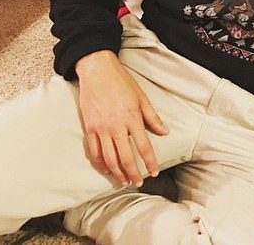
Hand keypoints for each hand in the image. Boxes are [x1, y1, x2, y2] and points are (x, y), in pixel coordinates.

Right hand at [75, 50, 168, 185]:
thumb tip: (164, 131)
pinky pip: (94, 151)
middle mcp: (116, 126)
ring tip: (123, 180)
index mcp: (132, 118)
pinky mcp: (89, 128)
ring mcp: (101, 128)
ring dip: (117, 172)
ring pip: (109, 158)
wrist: (97, 71)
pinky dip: (100, 164)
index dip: (150, 161)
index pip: (143, 146)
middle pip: (125, 157)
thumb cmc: (121, 82)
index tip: (154, 172)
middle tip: (138, 182)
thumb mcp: (141, 97)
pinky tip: (107, 169)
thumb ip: (152, 117)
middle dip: (133, 173)